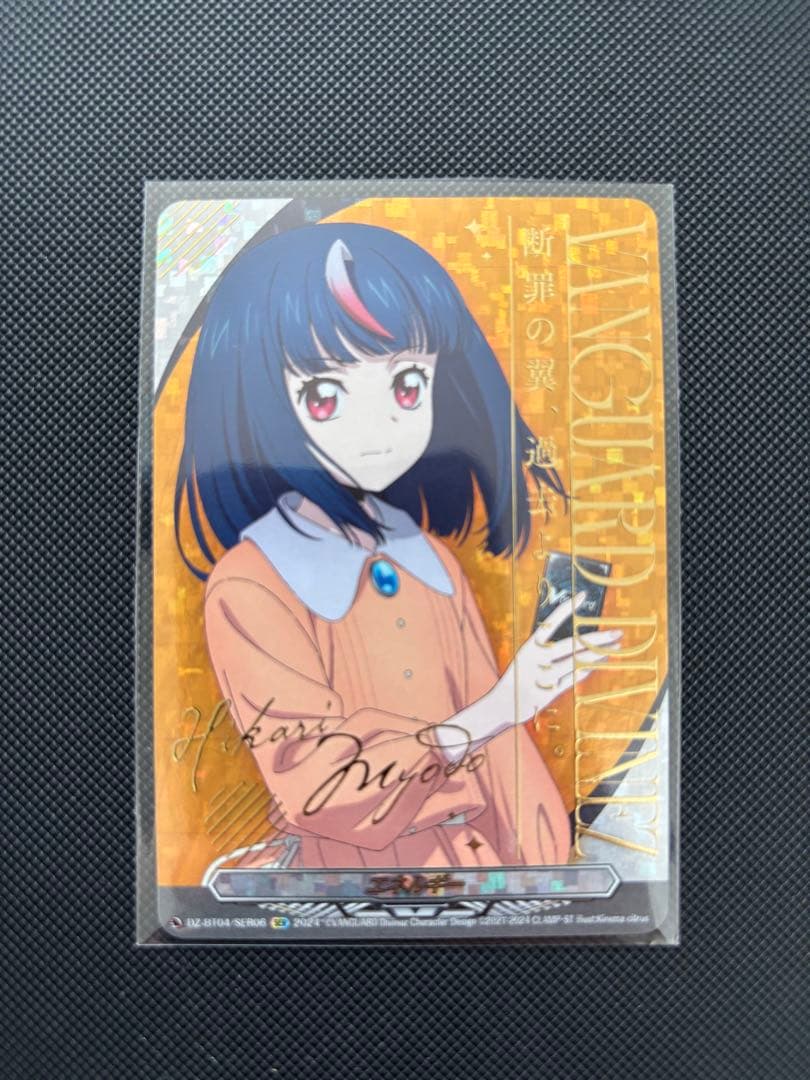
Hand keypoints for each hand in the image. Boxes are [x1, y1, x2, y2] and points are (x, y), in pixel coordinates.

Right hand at [435, 592, 621, 761]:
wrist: (503, 704)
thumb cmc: (519, 676)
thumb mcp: (526, 657)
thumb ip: (547, 649)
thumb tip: (577, 640)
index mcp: (530, 646)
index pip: (551, 622)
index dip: (567, 608)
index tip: (583, 595)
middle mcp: (537, 659)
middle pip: (573, 645)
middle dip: (597, 638)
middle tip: (616, 633)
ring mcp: (544, 676)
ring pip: (577, 662)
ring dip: (597, 655)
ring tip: (614, 648)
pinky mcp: (550, 692)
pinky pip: (573, 679)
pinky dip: (587, 670)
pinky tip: (598, 663)